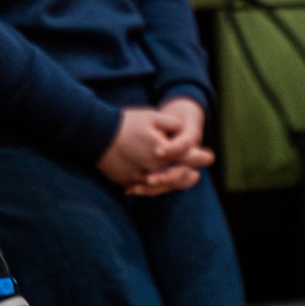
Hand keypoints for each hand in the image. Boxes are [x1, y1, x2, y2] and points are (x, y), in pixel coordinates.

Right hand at [98, 102, 214, 194]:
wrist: (95, 135)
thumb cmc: (126, 123)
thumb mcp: (152, 116)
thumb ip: (172, 125)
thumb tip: (182, 131)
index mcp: (163, 152)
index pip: (189, 158)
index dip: (202, 158)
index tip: (209, 157)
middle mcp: (153, 169)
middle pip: (178, 177)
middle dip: (190, 175)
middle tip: (197, 174)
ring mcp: (140, 178)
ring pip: (163, 186)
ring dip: (175, 183)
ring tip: (184, 180)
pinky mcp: (128, 182)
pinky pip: (145, 189)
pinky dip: (154, 188)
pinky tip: (158, 183)